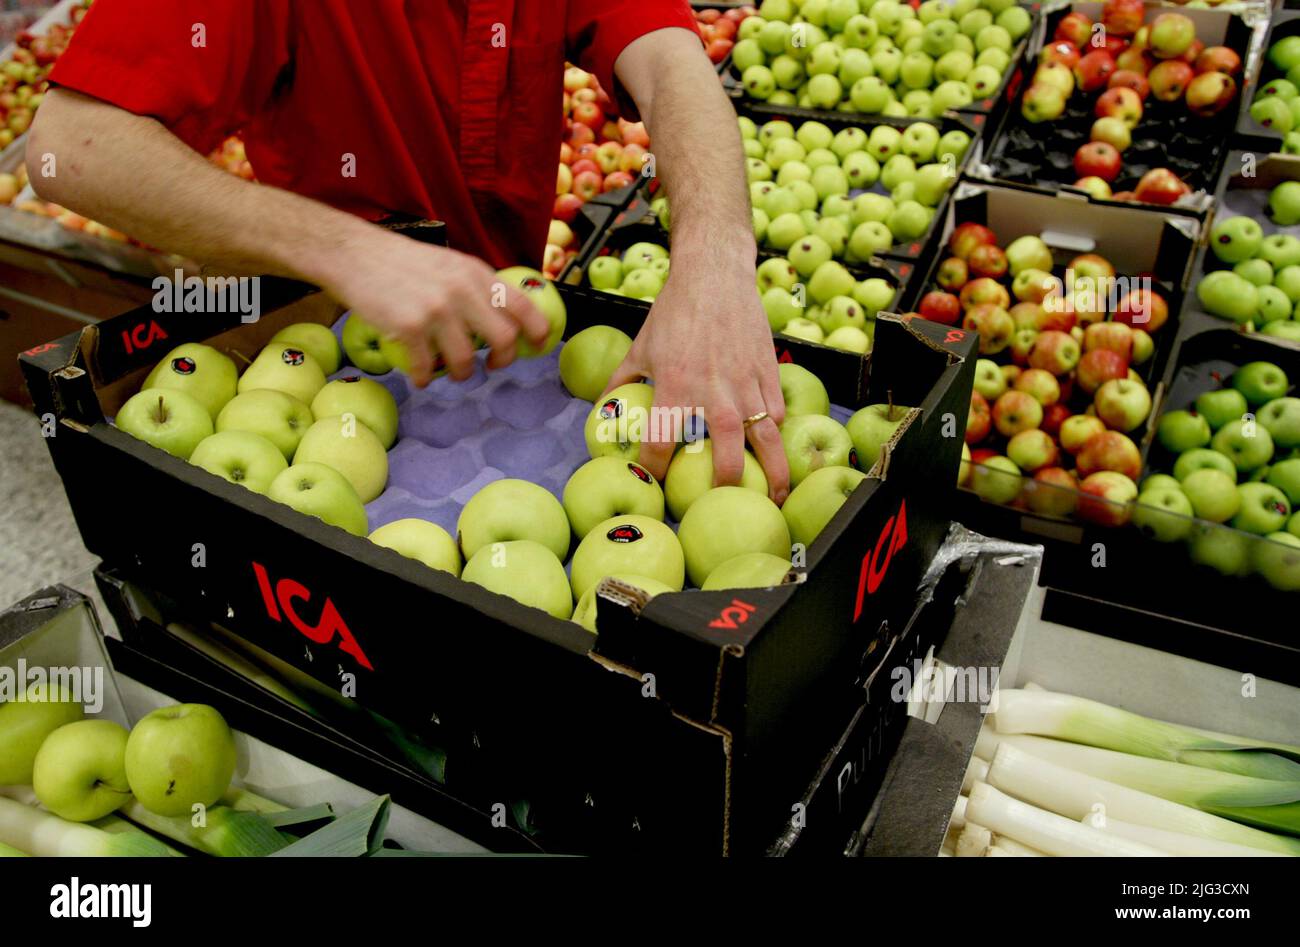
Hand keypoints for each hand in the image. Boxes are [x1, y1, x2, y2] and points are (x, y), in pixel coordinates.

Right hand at [324, 231, 551, 385]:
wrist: (355, 254)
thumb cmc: (402, 261)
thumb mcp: (450, 264)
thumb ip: (476, 287)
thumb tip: (504, 317)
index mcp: (475, 273)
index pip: (523, 306)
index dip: (537, 332)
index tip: (537, 347)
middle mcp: (461, 290)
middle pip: (504, 339)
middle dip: (502, 360)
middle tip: (491, 365)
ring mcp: (436, 310)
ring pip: (466, 361)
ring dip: (461, 374)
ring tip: (451, 372)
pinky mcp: (408, 327)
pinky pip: (427, 367)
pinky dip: (425, 377)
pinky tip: (420, 375)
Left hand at [605, 265, 790, 505]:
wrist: (714, 276)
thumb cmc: (674, 313)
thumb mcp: (639, 348)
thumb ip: (620, 384)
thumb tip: (603, 414)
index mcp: (675, 388)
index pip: (661, 447)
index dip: (655, 474)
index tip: (655, 487)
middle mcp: (714, 394)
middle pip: (724, 461)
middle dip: (722, 490)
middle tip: (719, 506)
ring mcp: (747, 386)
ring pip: (766, 444)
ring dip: (772, 477)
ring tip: (773, 500)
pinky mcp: (769, 375)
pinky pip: (777, 416)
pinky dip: (775, 436)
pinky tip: (774, 453)